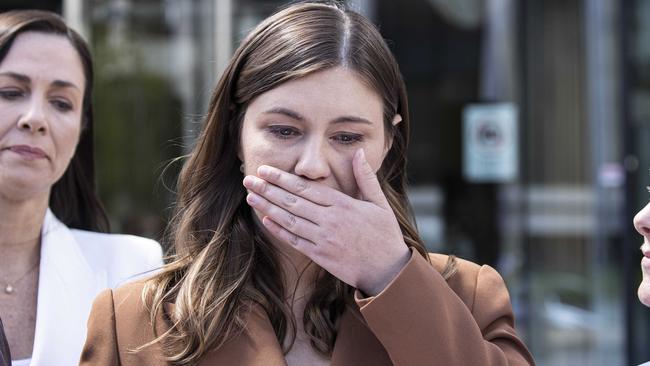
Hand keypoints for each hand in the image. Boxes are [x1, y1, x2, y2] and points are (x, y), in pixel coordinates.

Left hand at [242, 148, 410, 295]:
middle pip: (292, 202)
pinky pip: (294, 240)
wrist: (388, 270)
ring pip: (289, 220)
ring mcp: (323, 239)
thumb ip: (366, 177)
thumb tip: (360, 152)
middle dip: (268, 189)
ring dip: (268, 207)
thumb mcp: (379, 203)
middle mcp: (329, 220)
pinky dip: (279, 230)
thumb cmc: (385, 234)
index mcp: (342, 204)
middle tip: (249, 179)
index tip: (266, 170)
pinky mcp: (320, 256)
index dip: (282, 179)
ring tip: (251, 196)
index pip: (305, 188)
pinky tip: (266, 220)